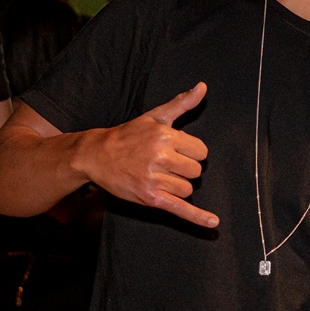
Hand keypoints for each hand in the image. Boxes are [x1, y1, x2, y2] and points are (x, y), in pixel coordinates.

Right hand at [82, 83, 216, 228]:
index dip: (191, 153)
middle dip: (184, 169)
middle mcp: (160, 157)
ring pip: (187, 189)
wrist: (97, 155)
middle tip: (163, 164)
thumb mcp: (155, 117)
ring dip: (178, 186)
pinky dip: (197, 217)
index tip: (175, 151)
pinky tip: (212, 223)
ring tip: (157, 176)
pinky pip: (180, 208)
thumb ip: (181, 103)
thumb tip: (203, 87)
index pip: (201, 151)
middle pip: (196, 171)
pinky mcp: (150, 198)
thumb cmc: (128, 135)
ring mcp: (154, 179)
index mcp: (165, 136)